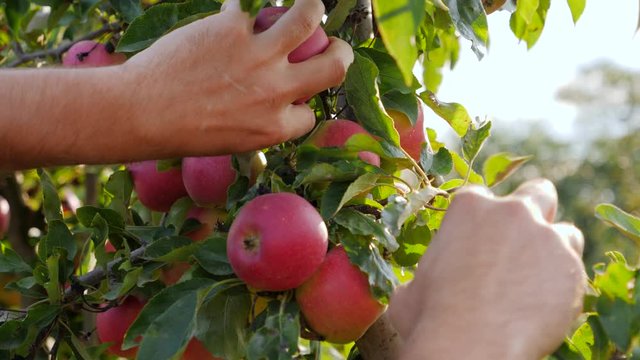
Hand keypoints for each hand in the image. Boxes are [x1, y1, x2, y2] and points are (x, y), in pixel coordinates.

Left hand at [123, 0, 352, 157]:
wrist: (141, 113)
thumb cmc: (180, 133)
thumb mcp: (233, 142)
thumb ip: (261, 123)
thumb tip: (275, 103)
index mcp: (276, 128)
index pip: (311, 114)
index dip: (303, 103)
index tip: (291, 97)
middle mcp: (276, 92)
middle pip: (333, 66)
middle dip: (341, 53)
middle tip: (331, 46)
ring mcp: (257, 56)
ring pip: (307, 17)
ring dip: (312, 8)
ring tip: (305, 7)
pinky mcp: (231, 27)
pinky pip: (251, 1)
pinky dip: (246, 3)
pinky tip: (241, 8)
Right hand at [388, 179, 585, 358]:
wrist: (468, 344)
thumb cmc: (431, 316)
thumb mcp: (413, 287)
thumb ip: (424, 274)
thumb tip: (415, 288)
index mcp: (469, 206)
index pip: (483, 197)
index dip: (483, 221)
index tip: (482, 240)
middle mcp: (511, 212)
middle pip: (538, 194)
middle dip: (535, 212)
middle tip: (524, 244)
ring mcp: (546, 237)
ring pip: (565, 233)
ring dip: (554, 251)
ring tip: (538, 282)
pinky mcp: (571, 268)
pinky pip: (575, 272)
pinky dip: (564, 286)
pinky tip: (543, 307)